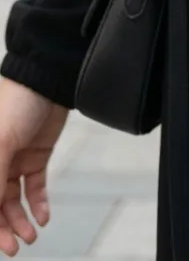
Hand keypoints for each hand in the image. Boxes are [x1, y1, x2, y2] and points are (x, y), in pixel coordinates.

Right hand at [0, 79, 67, 256]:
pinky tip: (42, 218)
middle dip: (2, 229)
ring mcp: (13, 159)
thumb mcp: (0, 143)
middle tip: (14, 248)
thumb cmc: (16, 103)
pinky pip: (34, 187)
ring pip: (12, 200)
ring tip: (31, 237)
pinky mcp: (36, 155)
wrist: (50, 78)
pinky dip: (37, 204)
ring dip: (20, 221)